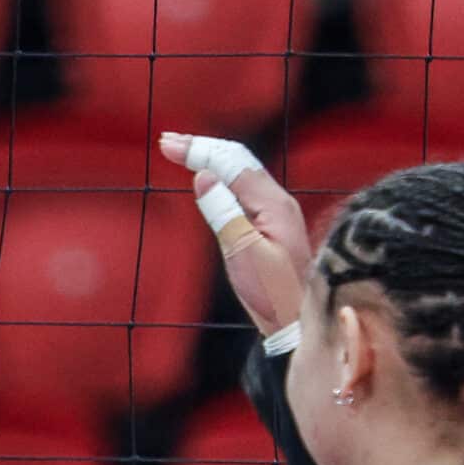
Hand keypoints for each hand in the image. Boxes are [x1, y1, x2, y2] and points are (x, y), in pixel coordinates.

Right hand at [158, 132, 312, 335]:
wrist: (296, 322)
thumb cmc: (273, 295)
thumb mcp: (243, 255)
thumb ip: (224, 213)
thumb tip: (204, 177)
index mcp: (273, 203)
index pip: (231, 163)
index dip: (198, 150)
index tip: (167, 145)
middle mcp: (277, 201)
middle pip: (237, 160)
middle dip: (203, 147)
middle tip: (168, 142)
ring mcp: (275, 212)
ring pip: (240, 172)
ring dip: (211, 159)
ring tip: (182, 152)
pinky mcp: (270, 225)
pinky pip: (243, 189)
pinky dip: (221, 177)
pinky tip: (208, 179)